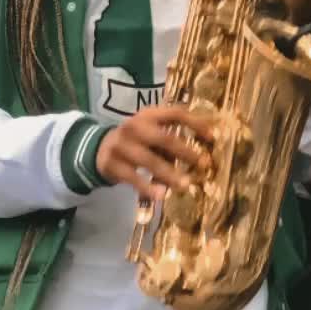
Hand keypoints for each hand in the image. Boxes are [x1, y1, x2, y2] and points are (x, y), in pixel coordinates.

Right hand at [95, 104, 212, 201]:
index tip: (212, 137)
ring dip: (169, 173)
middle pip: (163, 138)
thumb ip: (170, 140)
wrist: (97, 148)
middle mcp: (134, 127)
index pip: (175, 113)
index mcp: (148, 115)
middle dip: (185, 151)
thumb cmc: (135, 141)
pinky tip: (161, 195)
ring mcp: (121, 145)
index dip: (195, 123)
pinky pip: (133, 178)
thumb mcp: (149, 132)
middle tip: (203, 164)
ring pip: (149, 160)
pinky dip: (147, 187)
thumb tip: (202, 156)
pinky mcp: (112, 164)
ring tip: (185, 185)